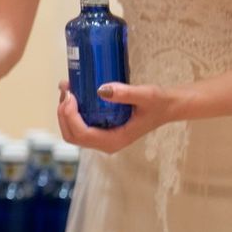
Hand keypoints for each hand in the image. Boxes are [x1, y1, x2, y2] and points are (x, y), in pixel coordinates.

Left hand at [56, 80, 178, 153]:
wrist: (168, 106)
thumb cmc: (158, 103)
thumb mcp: (145, 95)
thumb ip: (125, 93)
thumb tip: (102, 89)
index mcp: (115, 140)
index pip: (82, 134)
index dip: (70, 116)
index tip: (70, 95)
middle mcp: (106, 143)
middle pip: (72, 135)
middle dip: (63, 112)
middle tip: (66, 89)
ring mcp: (102, 138)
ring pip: (72, 131)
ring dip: (64, 111)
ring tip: (67, 88)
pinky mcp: (101, 130)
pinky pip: (78, 125)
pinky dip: (71, 111)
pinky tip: (73, 94)